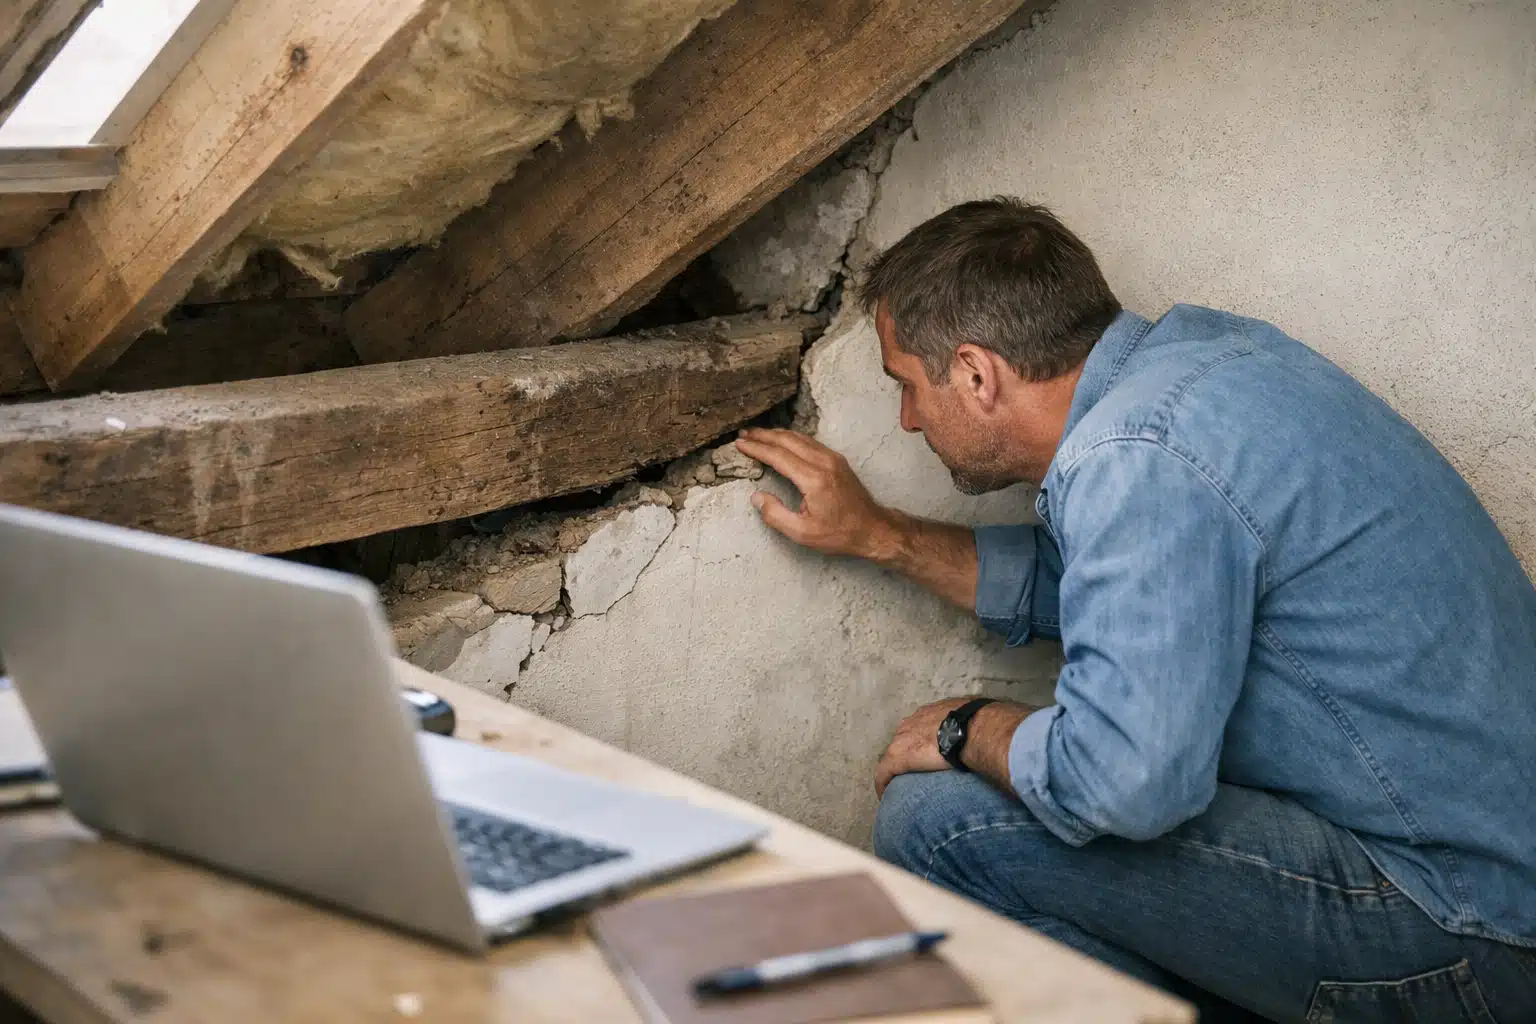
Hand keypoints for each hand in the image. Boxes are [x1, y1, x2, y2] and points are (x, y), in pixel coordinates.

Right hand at [735, 428, 899, 559]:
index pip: (779, 456)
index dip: (757, 448)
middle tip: (743, 434)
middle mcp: (824, 463)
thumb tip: (757, 497)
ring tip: (757, 434)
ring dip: (776, 434)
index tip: (739, 444)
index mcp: (814, 479)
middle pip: (788, 440)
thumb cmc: (839, 533)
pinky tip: (782, 440)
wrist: (872, 528)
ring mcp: (833, 458)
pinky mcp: (837, 460)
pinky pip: (810, 442)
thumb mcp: (802, 533)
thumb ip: (776, 515)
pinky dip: (791, 438)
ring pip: (800, 437)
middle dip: (763, 435)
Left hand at [875, 697, 1036, 797]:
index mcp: (943, 710)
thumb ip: (997, 731)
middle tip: (914, 773)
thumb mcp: (996, 722)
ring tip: (901, 787)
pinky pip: (884, 772)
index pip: (928, 724)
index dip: (927, 740)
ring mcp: (907, 736)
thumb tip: (1018, 739)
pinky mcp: (900, 756)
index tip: (931, 753)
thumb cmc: (996, 726)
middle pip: (906, 736)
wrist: (983, 730)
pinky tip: (885, 795)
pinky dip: (884, 783)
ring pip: (893, 755)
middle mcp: (920, 718)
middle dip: (908, 754)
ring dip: (896, 770)